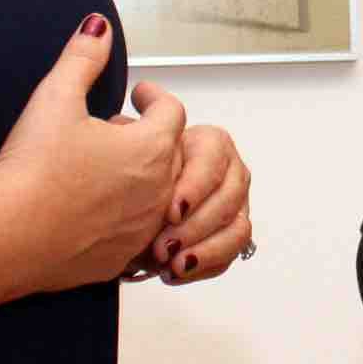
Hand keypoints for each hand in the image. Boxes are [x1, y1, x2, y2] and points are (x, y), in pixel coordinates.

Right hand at [0, 16, 186, 291]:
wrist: (6, 237)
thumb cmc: (31, 169)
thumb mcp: (55, 97)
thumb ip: (82, 57)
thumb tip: (97, 26)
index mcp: (151, 148)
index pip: (171, 111)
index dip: (154, 98)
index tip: (139, 94)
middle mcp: (159, 191)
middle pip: (169, 154)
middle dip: (146, 138)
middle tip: (112, 132)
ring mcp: (143, 230)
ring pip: (157, 195)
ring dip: (138, 179)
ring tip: (100, 170)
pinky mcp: (122, 259)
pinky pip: (136, 232)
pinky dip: (123, 216)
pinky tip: (91, 209)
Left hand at [128, 99, 252, 284]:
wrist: (125, 204)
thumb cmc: (131, 170)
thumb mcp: (127, 137)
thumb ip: (136, 119)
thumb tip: (142, 91)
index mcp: (210, 144)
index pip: (214, 158)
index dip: (195, 185)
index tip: (170, 208)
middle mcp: (228, 172)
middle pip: (230, 198)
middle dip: (195, 225)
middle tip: (162, 243)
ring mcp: (232, 206)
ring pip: (237, 229)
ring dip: (203, 249)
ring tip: (169, 262)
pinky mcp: (228, 236)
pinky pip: (230, 253)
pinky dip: (204, 265)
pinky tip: (174, 272)